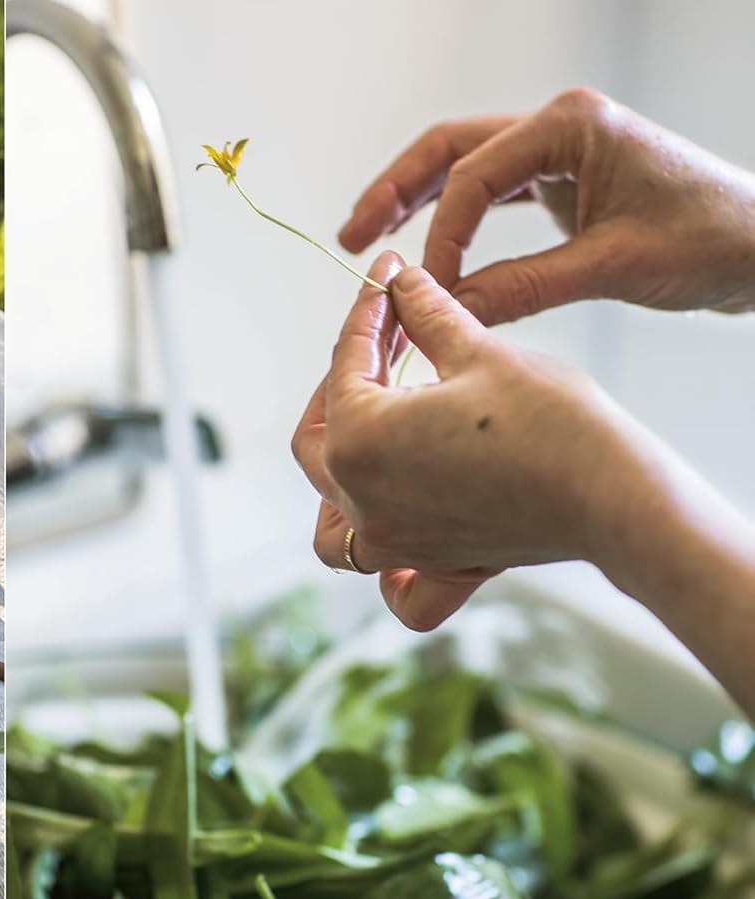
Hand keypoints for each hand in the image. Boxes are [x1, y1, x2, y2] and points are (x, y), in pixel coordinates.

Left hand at [292, 253, 650, 629]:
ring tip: (368, 439)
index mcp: (357, 439)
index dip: (368, 311)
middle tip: (383, 341)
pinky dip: (389, 571)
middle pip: (318, 438)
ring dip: (335, 482)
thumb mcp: (479, 351)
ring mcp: (394, 542)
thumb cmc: (550, 421)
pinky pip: (396, 587)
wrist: (613, 495)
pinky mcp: (437, 566)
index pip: (348, 363)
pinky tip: (401, 543)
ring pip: (333, 524)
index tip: (387, 278)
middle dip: (342, 383)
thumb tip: (400, 283)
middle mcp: (360, 500)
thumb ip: (426, 315)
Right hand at [338, 88, 754, 324]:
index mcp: (571, 125)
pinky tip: (425, 246)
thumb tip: (446, 312)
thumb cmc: (710, 241)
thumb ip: (522, 287)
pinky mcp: (567, 179)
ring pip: (465, 167)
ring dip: (415, 201)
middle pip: (451, 150)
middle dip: (395, 193)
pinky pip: (493, 193)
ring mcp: (562, 149)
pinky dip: (456, 218)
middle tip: (351, 236)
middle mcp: (560, 126)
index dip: (441, 236)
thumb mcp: (611, 267)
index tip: (427, 289)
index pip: (474, 176)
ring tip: (365, 237)